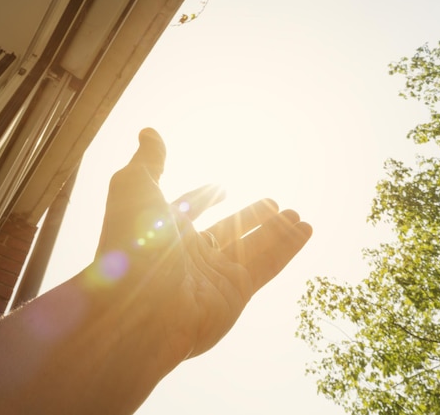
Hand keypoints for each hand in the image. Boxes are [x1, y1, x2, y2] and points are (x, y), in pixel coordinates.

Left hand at [93, 128, 311, 360]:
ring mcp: (215, 274)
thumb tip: (148, 132)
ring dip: (276, 230)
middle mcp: (190, 253)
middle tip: (273, 203)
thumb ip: (147, 161)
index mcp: (165, 228)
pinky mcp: (237, 292)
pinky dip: (288, 247)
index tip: (221, 187)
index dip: (205, 196)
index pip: (190, 208)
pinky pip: (268, 264)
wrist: (140, 306)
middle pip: (227, 230)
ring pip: (252, 246)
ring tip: (298, 214)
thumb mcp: (134, 188)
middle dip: (250, 216)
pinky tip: (306, 229)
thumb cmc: (133, 241)